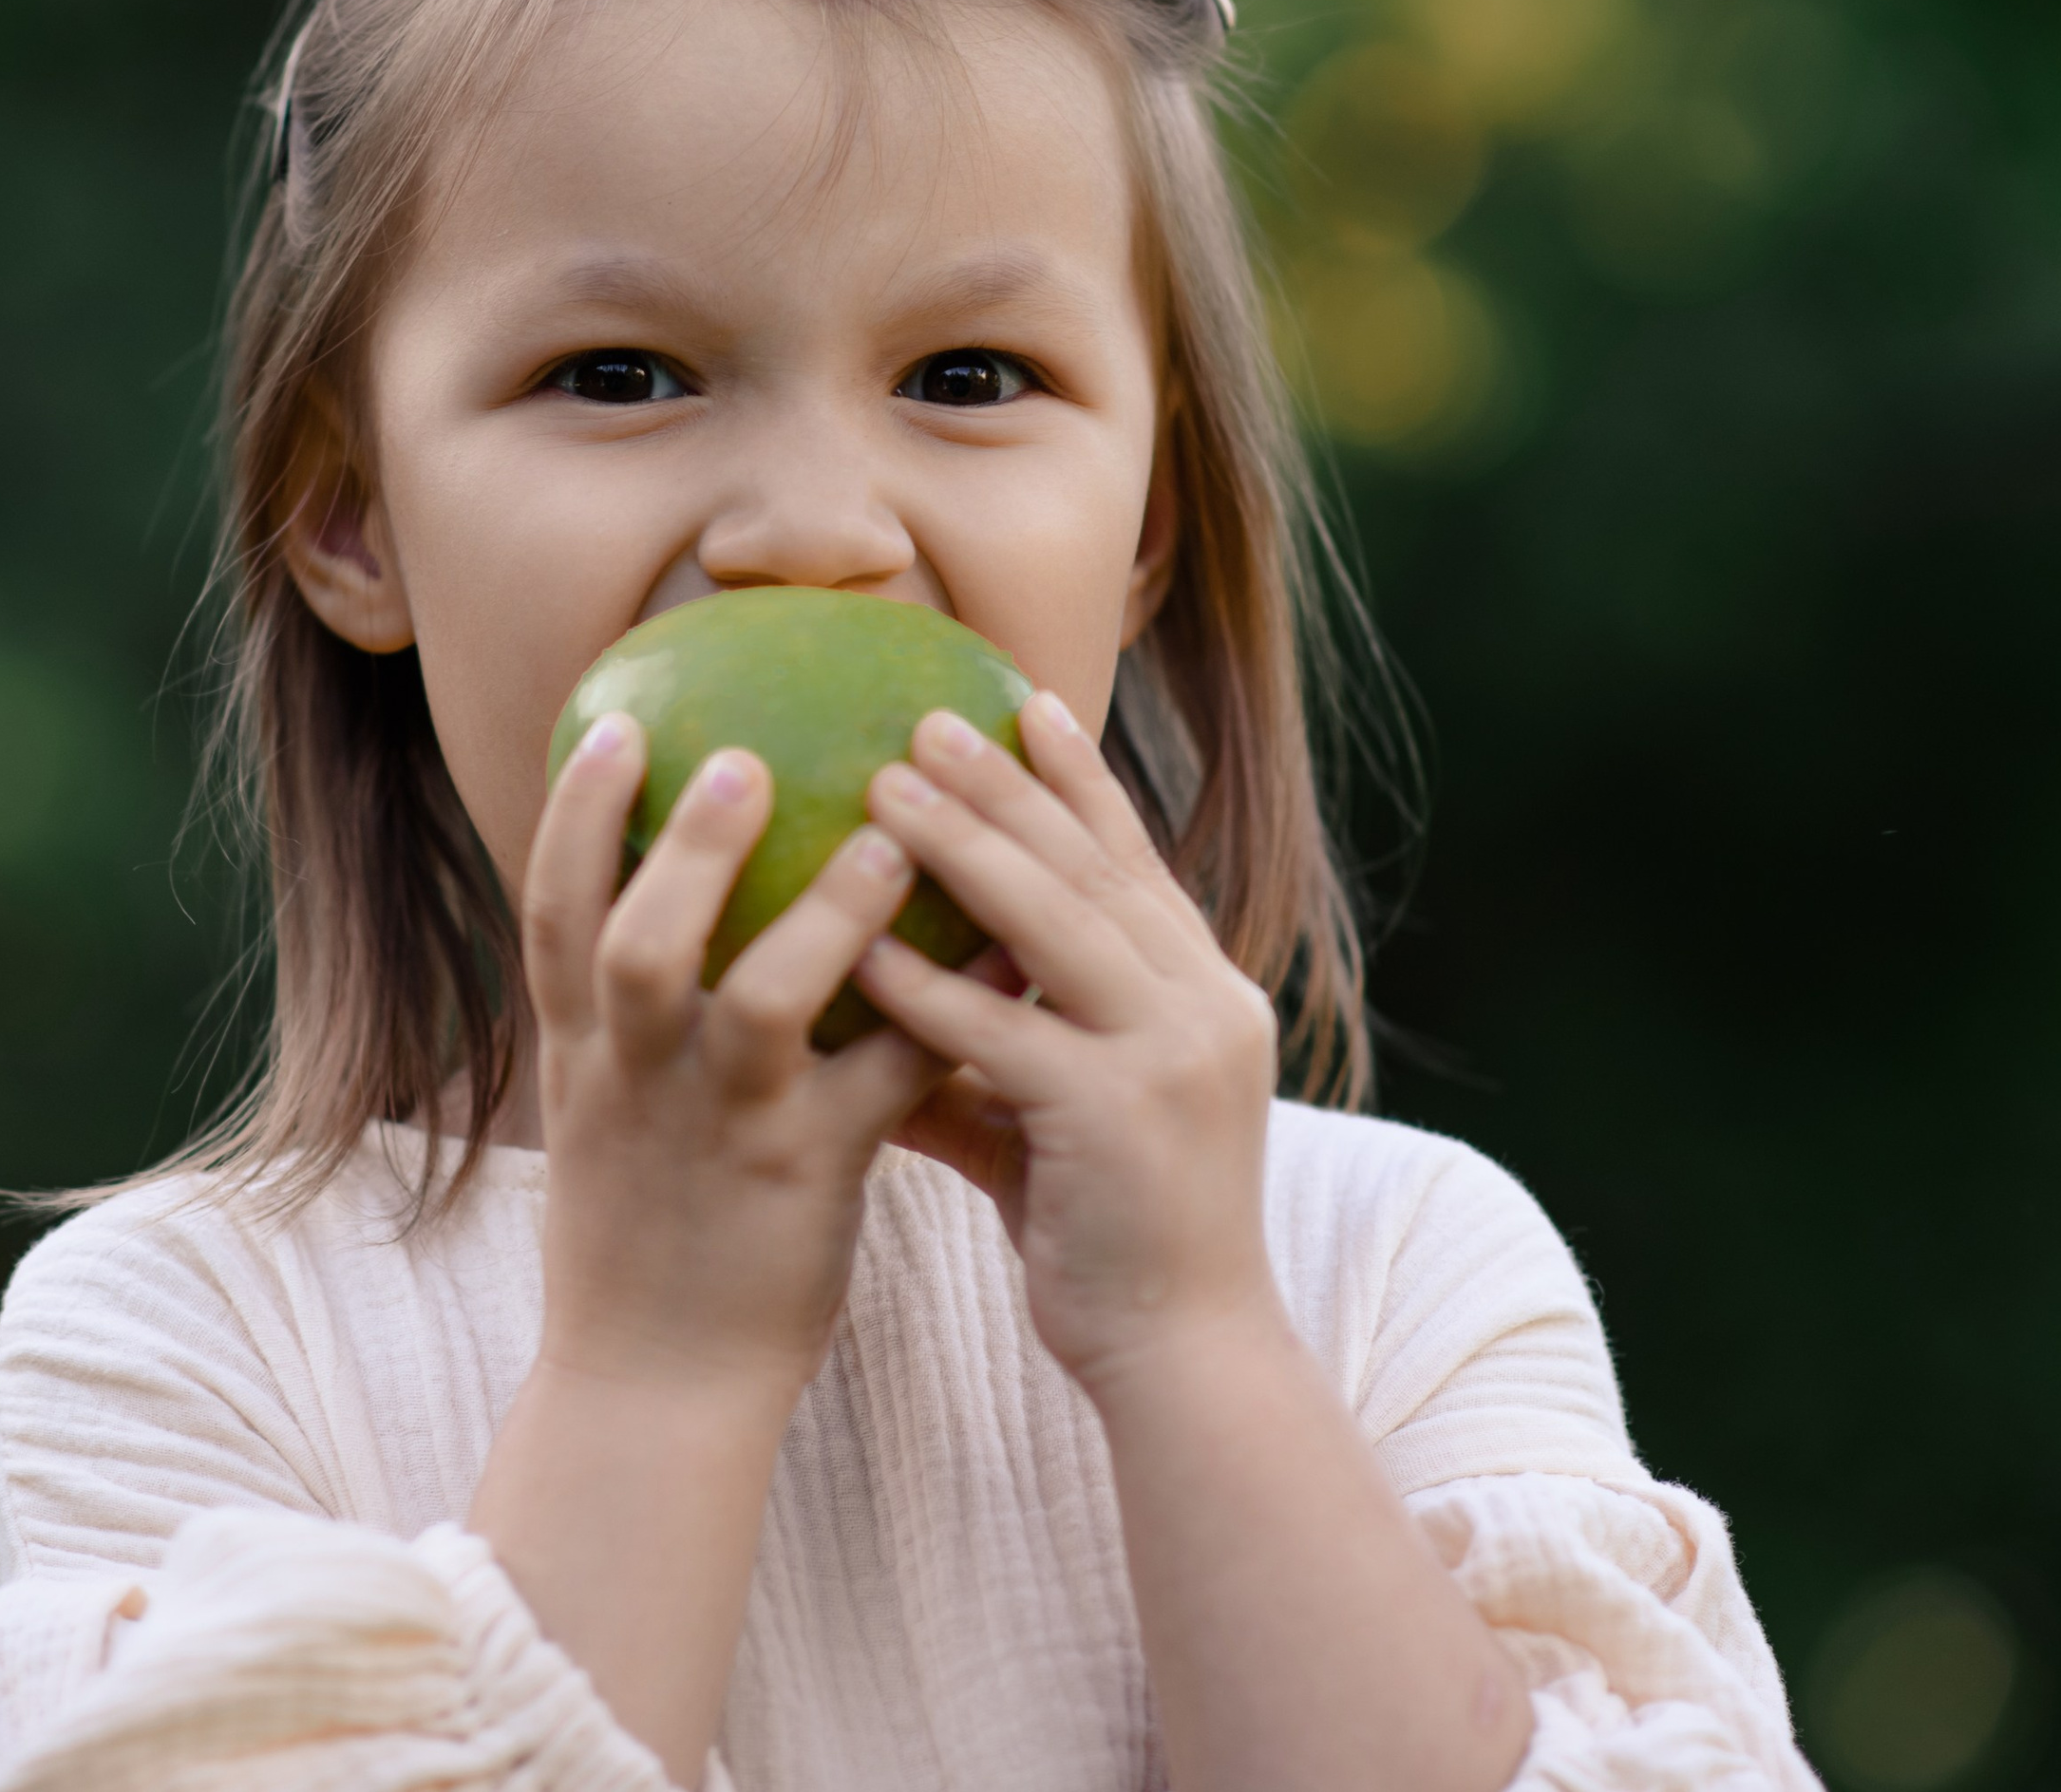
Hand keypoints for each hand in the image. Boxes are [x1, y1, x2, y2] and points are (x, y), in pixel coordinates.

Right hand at [520, 711, 946, 1403]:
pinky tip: (1003, 946)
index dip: (575, 814)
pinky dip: (943, 1007)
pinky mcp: (807, 1177)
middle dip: (684, 847)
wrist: (654, 1387)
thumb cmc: (641, 1228)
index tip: (619, 725)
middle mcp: (639, 1080)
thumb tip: (661, 891)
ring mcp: (725, 1129)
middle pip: (639, 943)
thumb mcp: (602, 1106)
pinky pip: (887, 1077)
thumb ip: (623, 1009)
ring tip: (893, 840)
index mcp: (582, 1052)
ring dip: (826, 915)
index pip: (551, 913)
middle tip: (745, 755)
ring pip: (762, 1005)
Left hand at [855, 692, 1285, 1394]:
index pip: (1132, 859)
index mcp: (1203, 993)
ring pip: (1053, 924)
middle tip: (925, 714)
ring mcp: (1170, 1059)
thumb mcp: (1057, 1113)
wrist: (1188, 1359)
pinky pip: (1002, 1033)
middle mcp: (1203, 1006)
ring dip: (963, 847)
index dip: (1078, 777)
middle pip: (1089, 867)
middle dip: (1006, 783)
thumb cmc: (1113, 1234)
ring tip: (884, 784)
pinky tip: (857, 946)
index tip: (1020, 700)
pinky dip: (927, 988)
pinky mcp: (1118, 1121)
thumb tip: (880, 984)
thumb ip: (985, 1044)